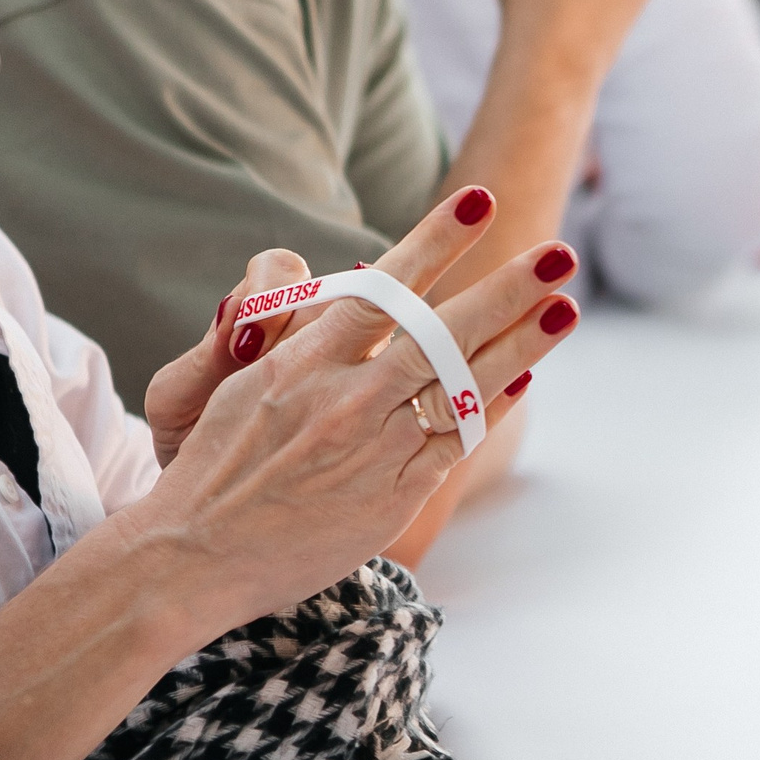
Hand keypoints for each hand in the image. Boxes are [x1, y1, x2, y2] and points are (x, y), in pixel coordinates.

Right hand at [111, 230, 588, 641]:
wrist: (193, 556)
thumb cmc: (215, 469)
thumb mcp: (242, 387)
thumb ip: (297, 340)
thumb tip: (355, 289)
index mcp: (303, 362)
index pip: (383, 288)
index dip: (435, 243)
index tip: (477, 203)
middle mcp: (344, 397)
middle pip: (442, 330)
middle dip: (506, 287)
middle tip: (558, 252)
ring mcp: (373, 447)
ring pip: (462, 384)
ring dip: (522, 342)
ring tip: (566, 306)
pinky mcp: (391, 495)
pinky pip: (455, 441)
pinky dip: (491, 407)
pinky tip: (526, 377)